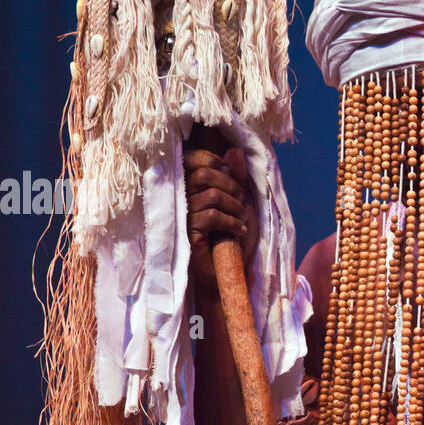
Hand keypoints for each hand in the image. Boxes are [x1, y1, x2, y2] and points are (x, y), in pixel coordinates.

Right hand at [185, 144, 259, 297]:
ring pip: (211, 195)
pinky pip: (211, 216)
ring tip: (241, 218)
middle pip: (204, 175)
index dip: (211, 160)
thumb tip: (234, 151)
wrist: (230, 272)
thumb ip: (236, 177)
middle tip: (242, 202)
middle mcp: (182, 198)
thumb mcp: (240, 203)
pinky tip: (239, 230)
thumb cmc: (233, 237)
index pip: (190, 159)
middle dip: (232, 185)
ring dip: (235, 206)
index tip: (229, 173)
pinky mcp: (188, 234)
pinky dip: (232, 221)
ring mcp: (183, 216)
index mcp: (190, 187)